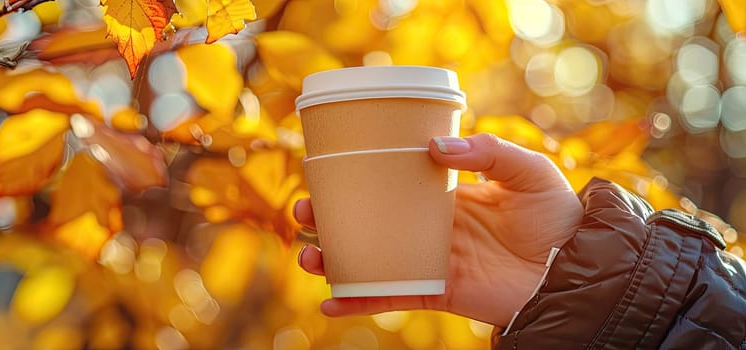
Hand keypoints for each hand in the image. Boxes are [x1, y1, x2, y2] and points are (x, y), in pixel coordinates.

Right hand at [294, 134, 583, 325]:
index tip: (324, 171)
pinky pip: (389, 297)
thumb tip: (433, 146)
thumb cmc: (557, 216)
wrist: (579, 267)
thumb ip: (487, 152)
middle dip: (327, 219)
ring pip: (367, 260)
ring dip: (331, 260)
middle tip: (304, 211)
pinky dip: (357, 303)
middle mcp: (427, 227)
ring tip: (308, 255)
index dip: (354, 178)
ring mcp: (428, 260)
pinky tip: (328, 304)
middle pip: (364, 222)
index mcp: (442, 195)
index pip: (388, 183)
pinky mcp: (436, 290)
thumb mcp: (527, 171)